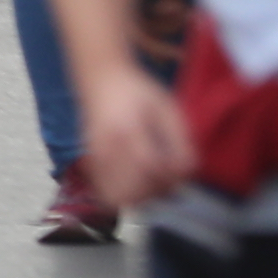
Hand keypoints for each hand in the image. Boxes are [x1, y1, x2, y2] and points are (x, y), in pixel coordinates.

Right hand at [76, 64, 195, 214]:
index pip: (150, 168)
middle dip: (156, 192)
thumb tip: (187, 175)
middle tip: (169, 177)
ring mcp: (95, 158)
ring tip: (153, 182)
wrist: (101, 78)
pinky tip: (136, 182)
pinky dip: (123, 197)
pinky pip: (105, 195)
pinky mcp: (90, 163)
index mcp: (128, 130)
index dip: (170, 176)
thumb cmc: (139, 91)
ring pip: (116, 199)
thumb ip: (180, 142)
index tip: (180, 169)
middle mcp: (107, 148)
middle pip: (131, 192)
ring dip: (139, 198)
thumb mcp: (167, 109)